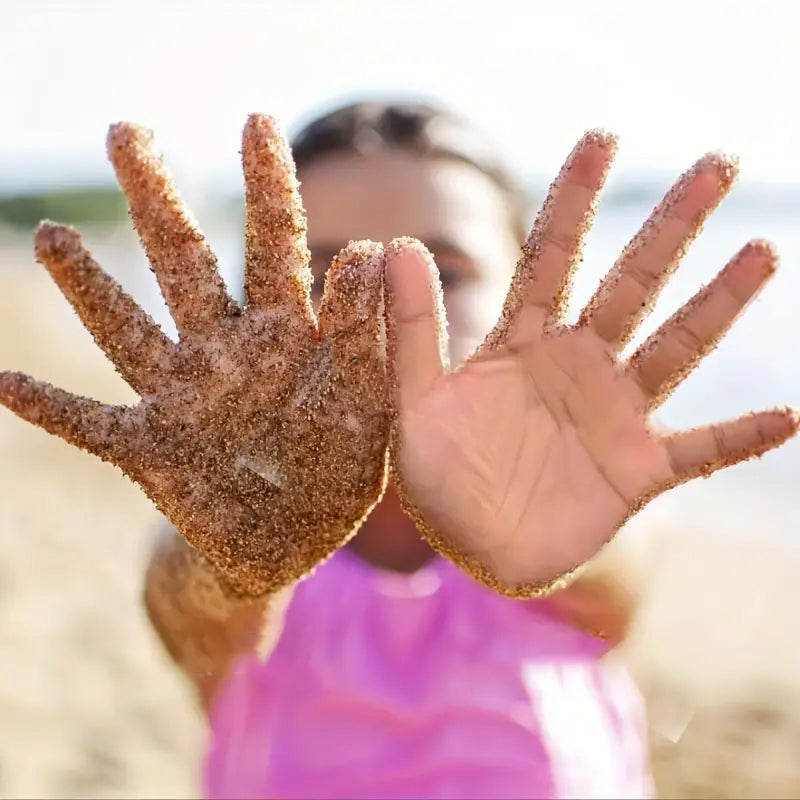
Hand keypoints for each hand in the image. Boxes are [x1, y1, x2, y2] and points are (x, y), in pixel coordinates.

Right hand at [0, 115, 388, 596]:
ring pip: (127, 330)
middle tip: (127, 133)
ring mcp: (181, 397)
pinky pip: (91, 425)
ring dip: (89, 287)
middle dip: (157, 199)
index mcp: (286, 335)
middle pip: (184, 262)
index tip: (256, 122)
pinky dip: (52, 410)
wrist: (299, 541)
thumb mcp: (366, 402)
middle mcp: (224, 351)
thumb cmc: (339, 469)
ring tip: (52, 237)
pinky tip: (3, 384)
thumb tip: (369, 246)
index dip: (268, 185)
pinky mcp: (150, 451)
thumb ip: (364, 334)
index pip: (274, 245)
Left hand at [385, 131, 797, 596]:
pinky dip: (740, 436)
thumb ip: (412, 329)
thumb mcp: (415, 402)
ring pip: (676, 348)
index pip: (552, 257)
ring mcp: (614, 414)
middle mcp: (577, 365)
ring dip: (717, 304)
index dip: (573, 198)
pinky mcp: (639, 470)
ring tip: (760, 251)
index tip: (601, 137)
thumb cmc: (439, 477)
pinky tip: (788, 418)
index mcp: (522, 344)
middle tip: (717, 163)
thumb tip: (397, 243)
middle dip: (671, 226)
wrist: (473, 548)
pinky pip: (702, 450)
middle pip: (631, 283)